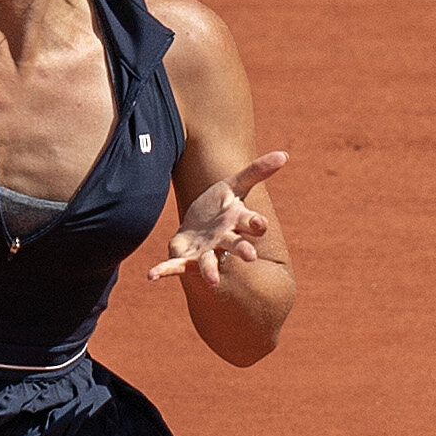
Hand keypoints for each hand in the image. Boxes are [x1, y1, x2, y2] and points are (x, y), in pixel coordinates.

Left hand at [146, 150, 285, 283]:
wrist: (196, 225)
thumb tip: (284, 154)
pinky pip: (175, 266)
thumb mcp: (235, 184)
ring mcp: (206, 252)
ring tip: (212, 280)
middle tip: (251, 257)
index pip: (250, 222)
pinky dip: (163, 271)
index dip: (256, 224)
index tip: (261, 224)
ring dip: (210, 271)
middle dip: (242, 250)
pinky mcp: (186, 258)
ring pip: (210, 263)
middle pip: (235, 245)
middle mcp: (224, 240)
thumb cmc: (220, 206)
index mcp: (237, 222)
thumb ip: (257, 170)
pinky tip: (151, 275)